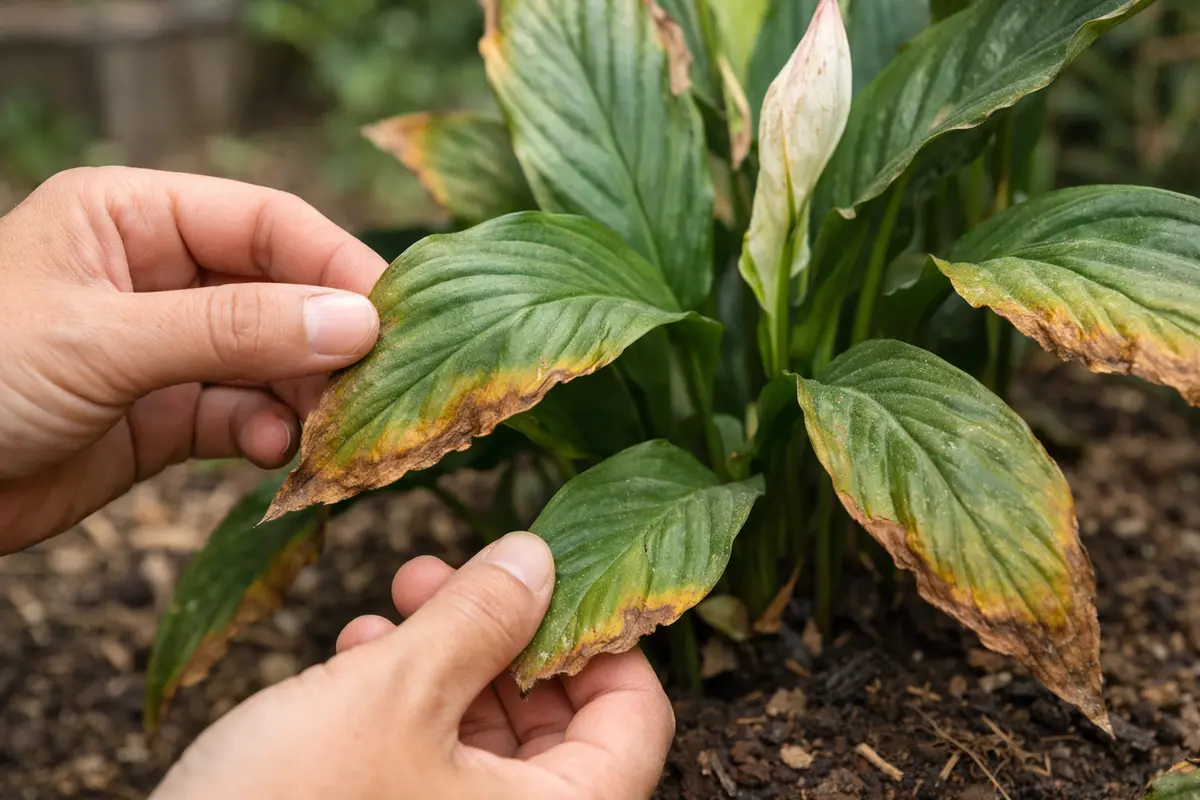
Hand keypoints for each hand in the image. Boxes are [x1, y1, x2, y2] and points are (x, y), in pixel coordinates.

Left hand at [0, 167, 387, 552]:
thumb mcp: (104, 339)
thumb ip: (233, 330)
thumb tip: (355, 323)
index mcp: (134, 218)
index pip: (267, 224)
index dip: (336, 264)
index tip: (393, 316)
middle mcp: (159, 275)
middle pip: (280, 294)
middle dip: (327, 340)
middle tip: (377, 385)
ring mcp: (166, 349)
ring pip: (271, 361)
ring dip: (306, 395)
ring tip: (331, 431)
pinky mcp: (165, 417)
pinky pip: (243, 416)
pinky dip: (268, 435)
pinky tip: (276, 455)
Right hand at [153, 532, 674, 799]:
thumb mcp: (393, 695)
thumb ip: (479, 618)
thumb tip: (541, 556)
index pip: (637, 718)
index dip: (602, 636)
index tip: (556, 576)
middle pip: (559, 720)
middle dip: (503, 632)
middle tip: (454, 572)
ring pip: (486, 736)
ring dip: (445, 658)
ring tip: (393, 604)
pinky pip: (432, 764)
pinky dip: (404, 704)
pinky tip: (357, 656)